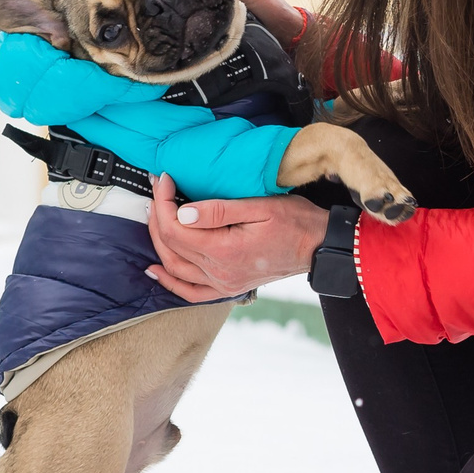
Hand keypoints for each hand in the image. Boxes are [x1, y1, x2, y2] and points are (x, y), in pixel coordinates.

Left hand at [145, 172, 330, 302]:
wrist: (319, 246)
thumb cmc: (295, 222)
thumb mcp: (259, 207)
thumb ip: (219, 211)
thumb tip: (183, 213)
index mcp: (225, 251)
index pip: (177, 228)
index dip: (164, 203)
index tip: (165, 180)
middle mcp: (220, 272)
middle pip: (171, 246)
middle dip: (158, 216)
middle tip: (158, 190)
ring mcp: (223, 283)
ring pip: (174, 267)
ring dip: (158, 242)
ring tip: (154, 216)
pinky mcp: (228, 287)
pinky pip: (190, 292)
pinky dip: (169, 281)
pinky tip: (156, 269)